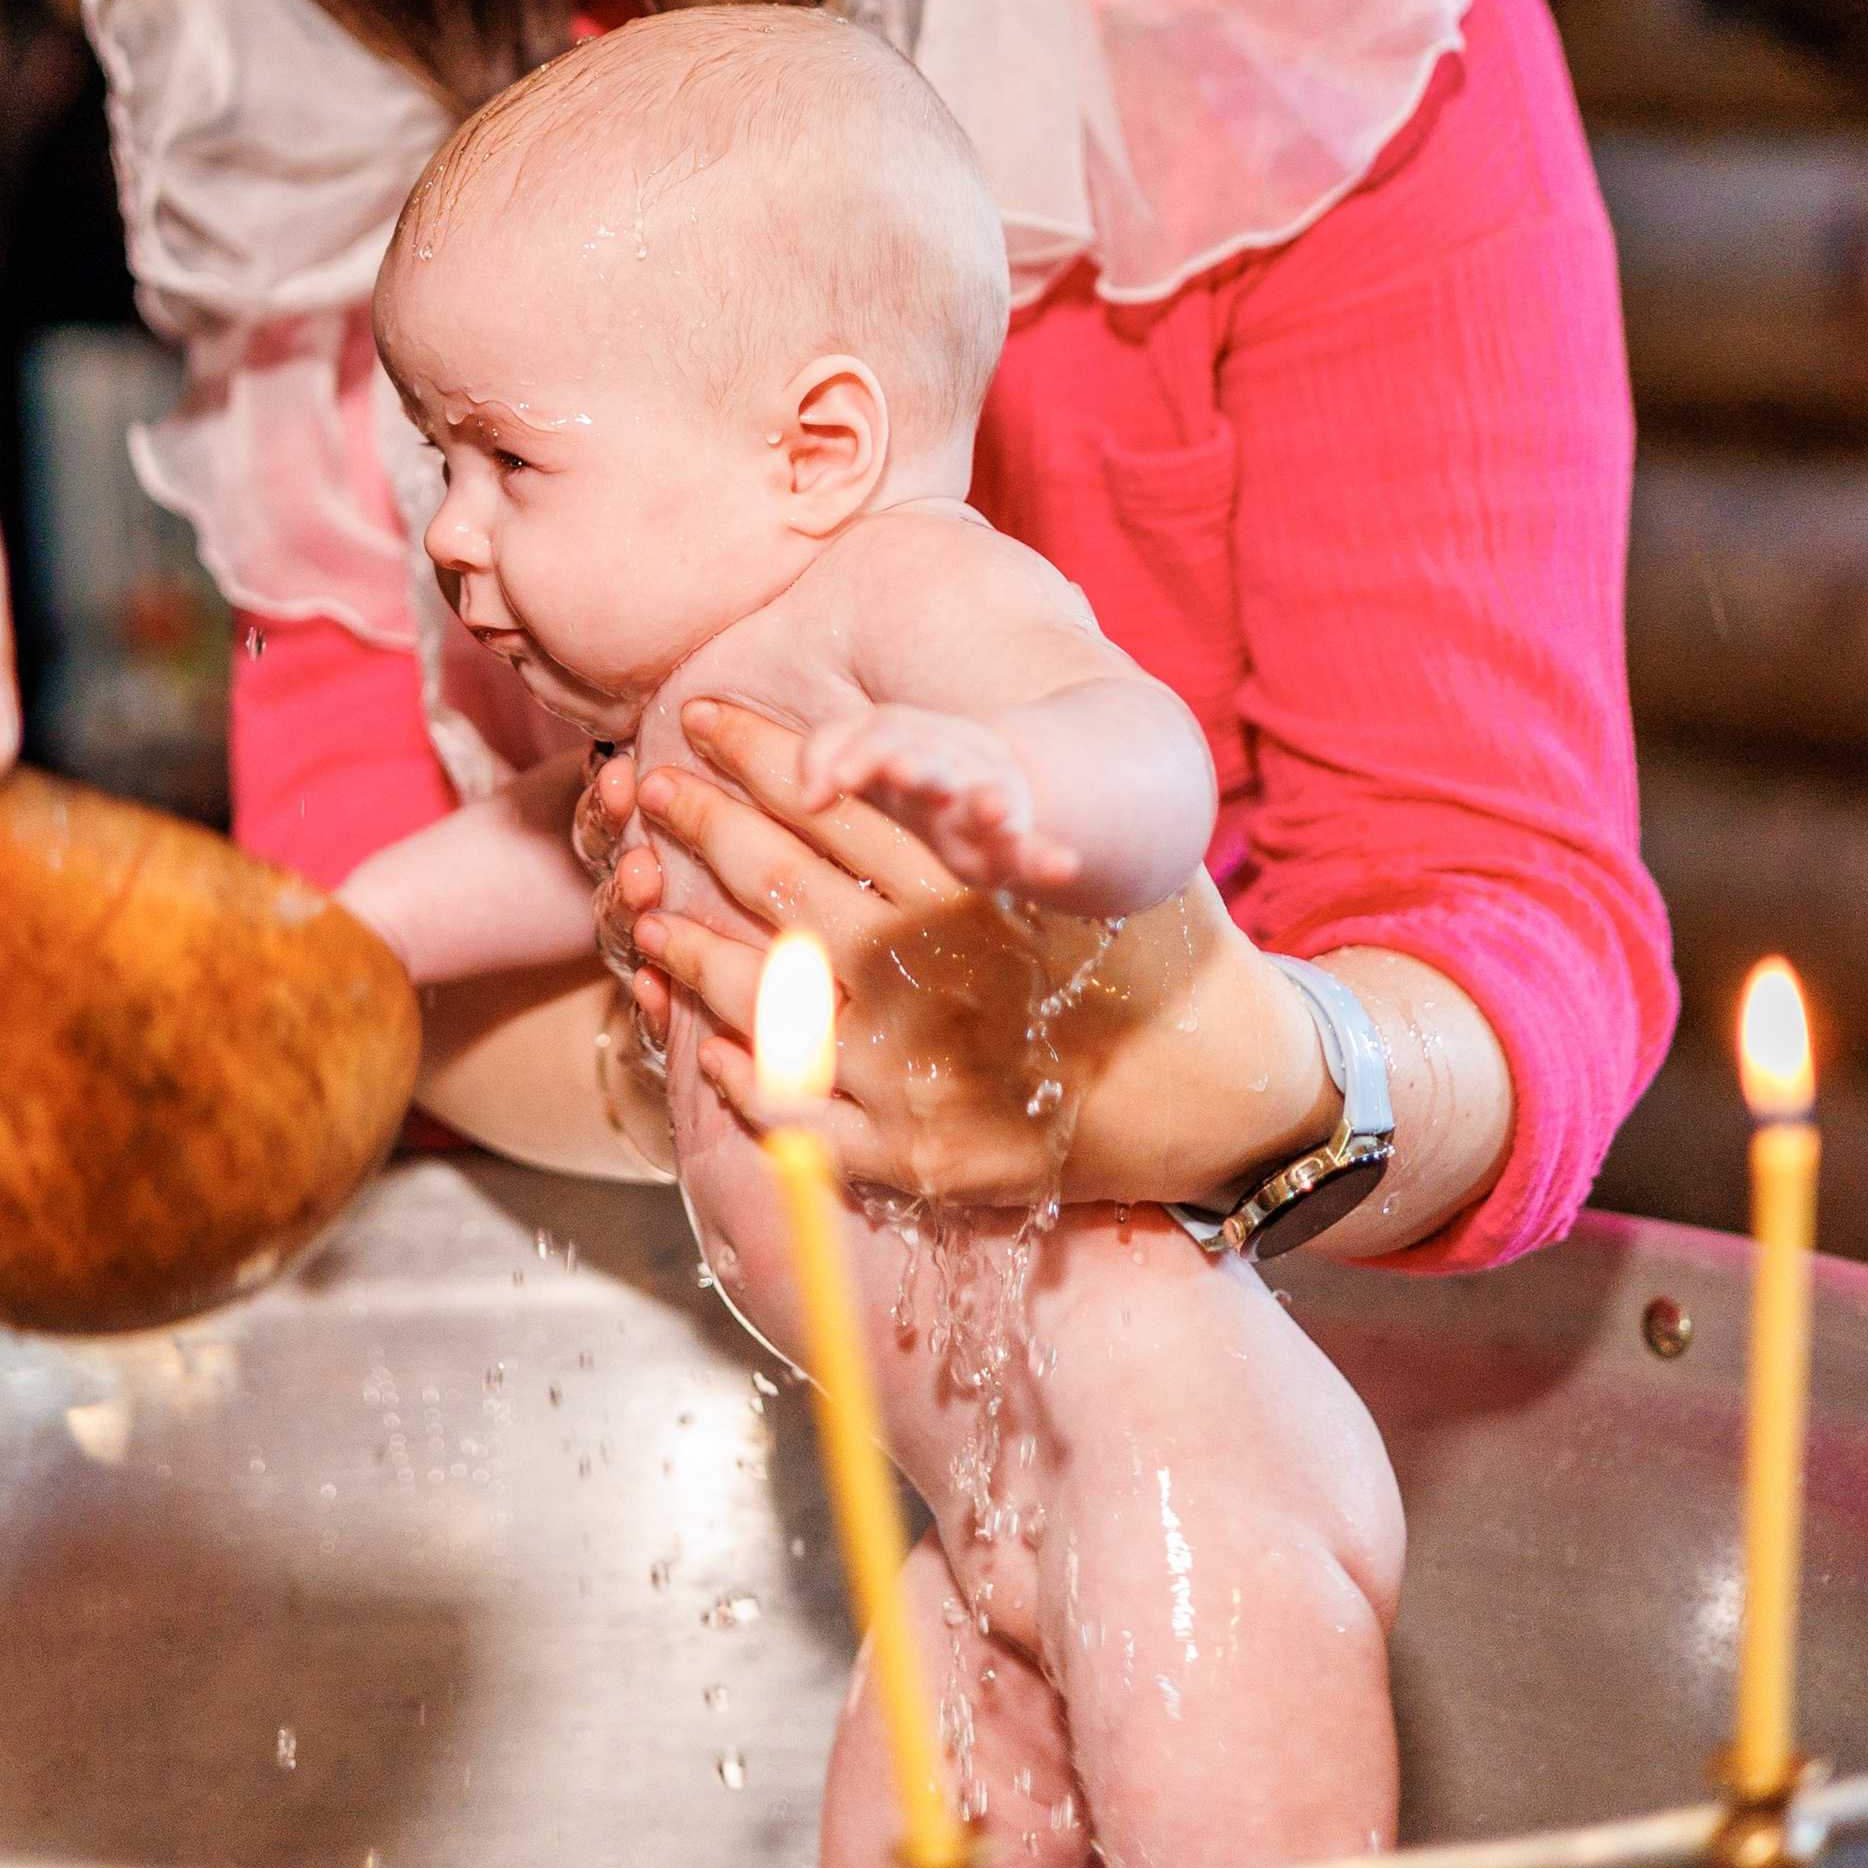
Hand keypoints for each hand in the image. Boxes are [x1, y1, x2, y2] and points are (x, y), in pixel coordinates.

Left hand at [627, 700, 1326, 1210]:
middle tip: (647, 791)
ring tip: (643, 912)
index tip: (701, 717)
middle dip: (700, 827)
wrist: (1223, 1086)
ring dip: (687, 948)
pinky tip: (705, 1047)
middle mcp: (922, 969)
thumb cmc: (1159, 953)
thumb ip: (986, 810)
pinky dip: (738, 1078)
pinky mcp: (909, 1150)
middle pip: (776, 883)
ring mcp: (907, 1066)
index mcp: (963, 883)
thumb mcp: (1082, 858)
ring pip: (758, 999)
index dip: (755, 754)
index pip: (830, 800)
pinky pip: (791, 1116)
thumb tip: (889, 745)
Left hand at [797, 702, 1082, 896]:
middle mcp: (949, 776)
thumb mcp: (868, 754)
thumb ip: (827, 755)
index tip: (831, 787)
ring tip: (993, 806)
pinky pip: (1034, 853)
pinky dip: (1048, 860)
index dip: (854, 755)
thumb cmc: (913, 771)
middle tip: (903, 770)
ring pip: (986, 801)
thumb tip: (809, 799)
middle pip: (933, 767)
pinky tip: (1065, 868)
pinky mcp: (1012, 850)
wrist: (998, 781)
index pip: (881, 738)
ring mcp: (986, 809)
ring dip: (987, 801)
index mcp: (908, 750)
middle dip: (917, 768)